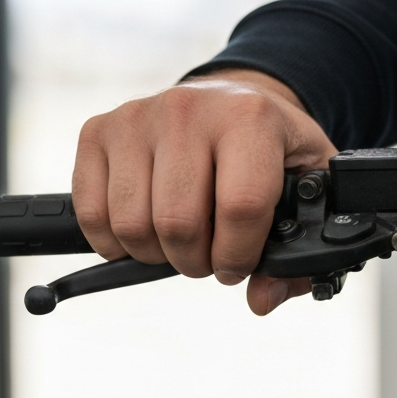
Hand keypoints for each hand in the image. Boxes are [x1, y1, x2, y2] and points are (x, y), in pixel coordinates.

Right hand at [72, 69, 337, 314]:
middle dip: (194, 260)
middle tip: (206, 254)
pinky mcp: (98, 131)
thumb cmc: (268, 148)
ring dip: (155, 254)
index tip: (237, 263)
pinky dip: (114, 242)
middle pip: (178, 223)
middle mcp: (187, 110)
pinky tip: (143, 231)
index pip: (239, 208)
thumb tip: (262, 298)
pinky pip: (91, 214)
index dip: (237, 255)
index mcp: (249, 118)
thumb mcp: (304, 185)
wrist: (228, 98)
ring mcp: (136, 118)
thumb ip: (297, 251)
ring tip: (177, 240)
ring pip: (132, 225)